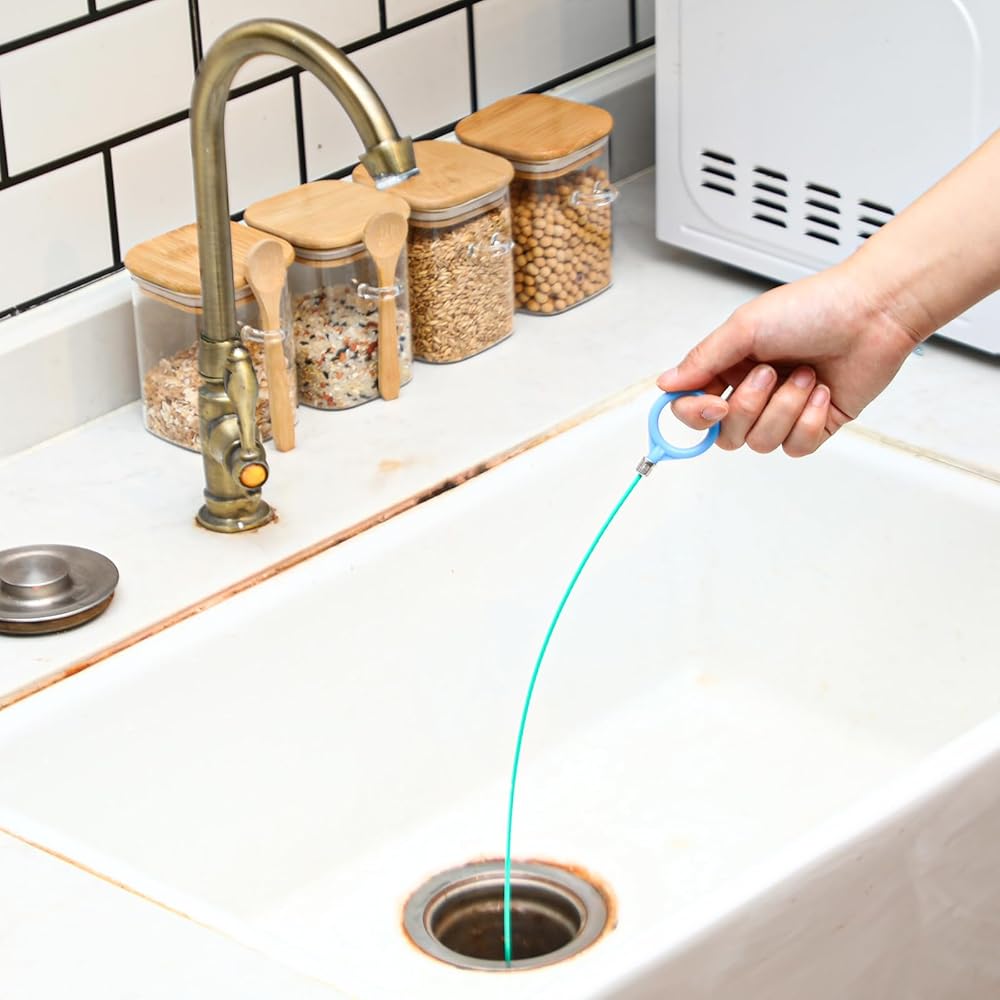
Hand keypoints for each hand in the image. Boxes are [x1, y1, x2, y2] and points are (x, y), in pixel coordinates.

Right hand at [658, 263, 920, 455]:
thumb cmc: (814, 308)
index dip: (696, 414)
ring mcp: (783, 412)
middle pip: (726, 434)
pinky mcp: (814, 426)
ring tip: (805, 375)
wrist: (873, 312)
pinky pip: (795, 447)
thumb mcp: (745, 326)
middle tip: (770, 373)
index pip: (693, 408)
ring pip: (760, 442)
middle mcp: (753, 392)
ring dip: (784, 409)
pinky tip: (821, 391)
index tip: (713, 403)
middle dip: (748, 407)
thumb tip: (666, 384)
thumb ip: (702, 360)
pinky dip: (808, 421)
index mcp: (729, 367)